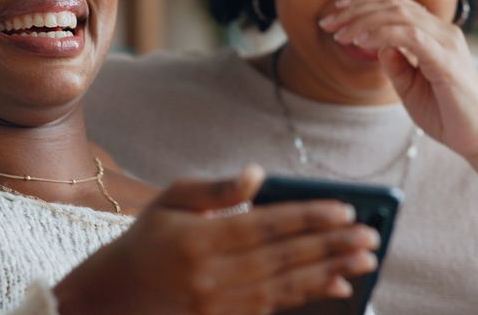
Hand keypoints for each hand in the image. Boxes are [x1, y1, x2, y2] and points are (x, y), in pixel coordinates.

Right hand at [54, 166, 379, 314]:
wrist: (107, 304)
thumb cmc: (140, 246)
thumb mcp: (167, 203)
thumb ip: (214, 189)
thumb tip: (258, 175)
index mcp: (198, 240)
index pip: (267, 226)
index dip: (309, 217)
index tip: (346, 210)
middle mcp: (211, 277)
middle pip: (284, 258)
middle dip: (331, 245)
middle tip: (371, 236)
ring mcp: (218, 306)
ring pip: (286, 286)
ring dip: (329, 271)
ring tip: (364, 259)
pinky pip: (274, 308)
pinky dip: (308, 295)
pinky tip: (336, 285)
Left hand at [319, 0, 477, 205]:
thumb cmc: (448, 115)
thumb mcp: (410, 88)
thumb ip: (395, 64)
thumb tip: (376, 44)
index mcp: (436, 34)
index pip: (396, 4)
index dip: (363, 4)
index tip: (335, 13)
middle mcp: (444, 32)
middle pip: (393, 4)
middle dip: (354, 10)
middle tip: (326, 23)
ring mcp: (448, 43)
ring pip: (399, 14)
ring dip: (363, 21)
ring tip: (339, 35)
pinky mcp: (447, 60)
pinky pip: (410, 36)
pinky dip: (382, 34)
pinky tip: (362, 43)